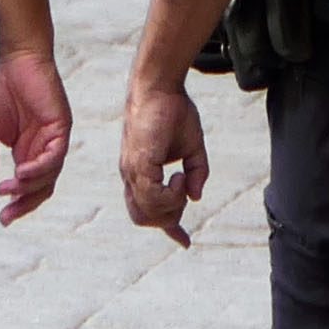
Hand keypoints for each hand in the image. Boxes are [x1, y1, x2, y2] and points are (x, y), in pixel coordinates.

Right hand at [0, 46, 72, 224]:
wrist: (15, 59)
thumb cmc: (2, 88)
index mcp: (27, 151)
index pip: (29, 186)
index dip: (18, 204)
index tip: (2, 218)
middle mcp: (44, 149)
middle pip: (42, 187)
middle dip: (25, 204)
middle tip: (7, 215)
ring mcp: (55, 139)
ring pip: (50, 175)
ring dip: (30, 186)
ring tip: (9, 189)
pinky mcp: (61, 127)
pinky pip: (55, 155)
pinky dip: (40, 167)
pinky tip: (21, 172)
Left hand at [120, 75, 211, 244]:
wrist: (160, 87)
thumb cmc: (173, 112)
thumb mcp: (192, 147)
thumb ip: (197, 172)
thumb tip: (196, 196)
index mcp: (140, 173)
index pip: (146, 210)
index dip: (168, 228)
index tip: (184, 241)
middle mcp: (132, 175)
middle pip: (143, 218)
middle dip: (169, 218)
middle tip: (185, 193)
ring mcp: (133, 170)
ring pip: (147, 211)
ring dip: (172, 206)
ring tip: (182, 180)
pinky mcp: (138, 163)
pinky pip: (152, 196)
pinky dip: (170, 195)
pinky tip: (179, 177)